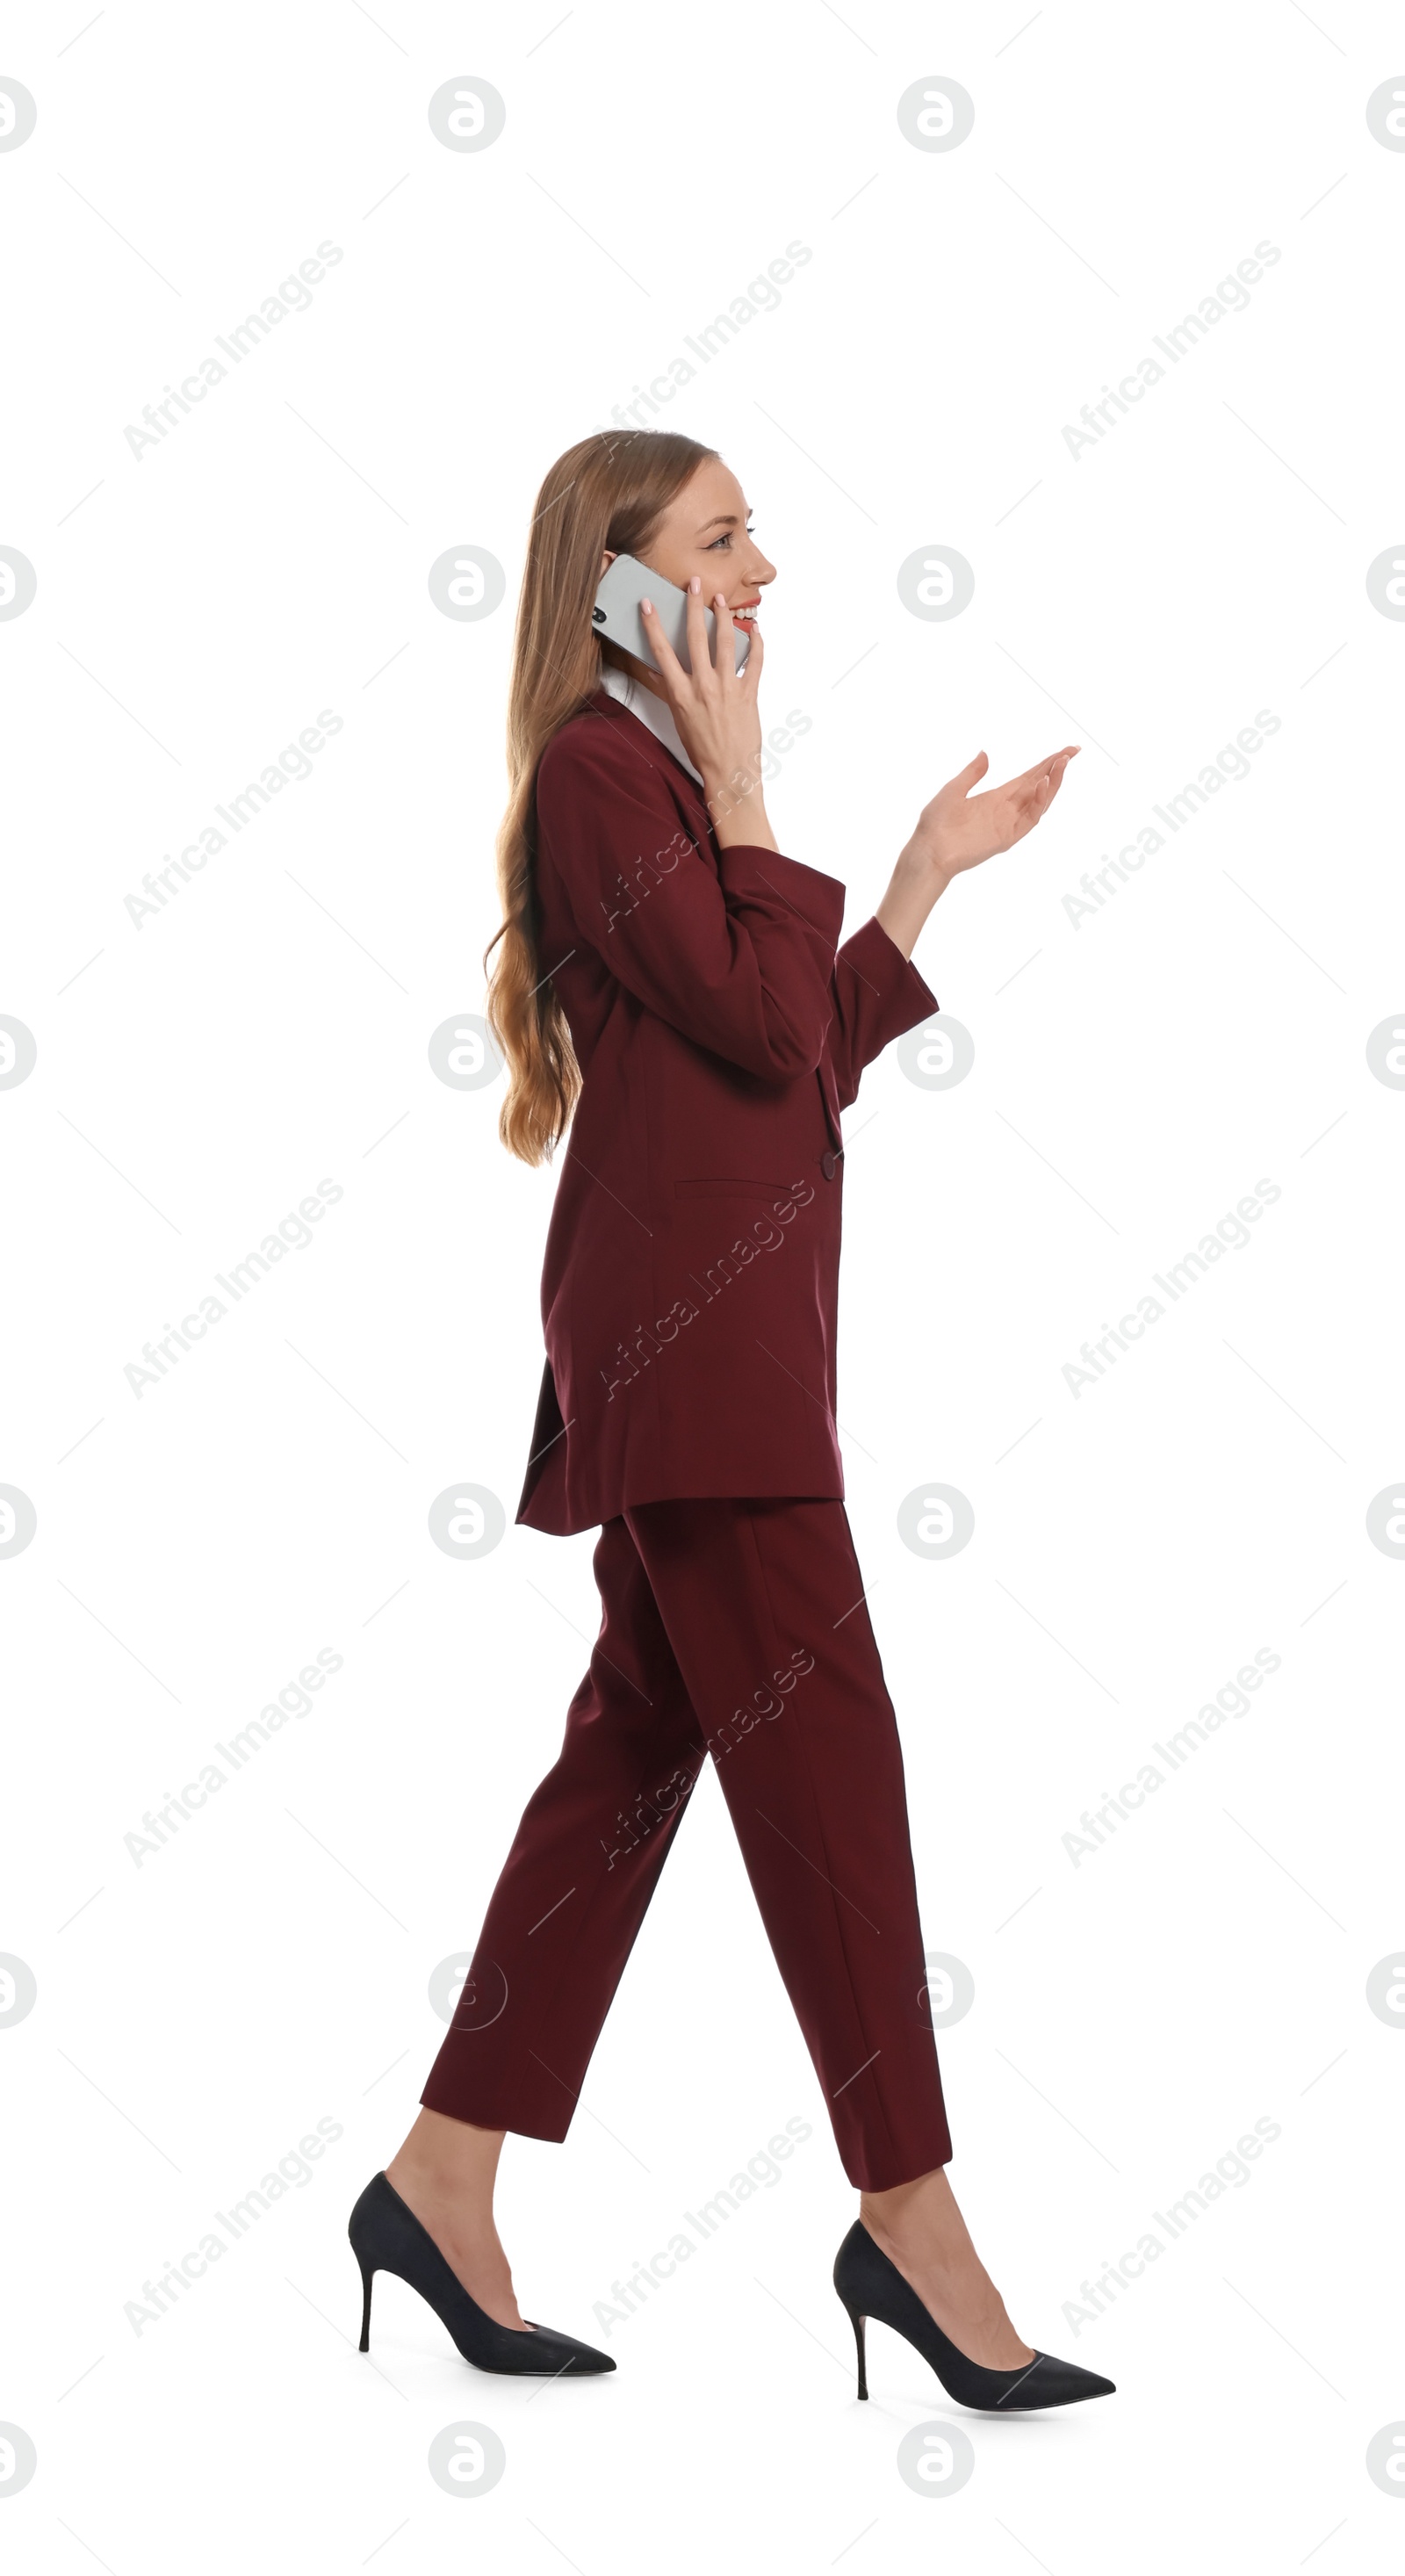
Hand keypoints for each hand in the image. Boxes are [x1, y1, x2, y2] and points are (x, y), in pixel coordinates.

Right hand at [639, 580, 775, 849]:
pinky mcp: (750, 693)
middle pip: (696, 637)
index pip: (662, 652)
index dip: (653, 625)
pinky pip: (756, 661)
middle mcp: (704, 686)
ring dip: (724, 616)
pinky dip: (758, 642)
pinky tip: (756, 628)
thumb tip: (658, 672)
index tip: (648, 604)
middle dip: (694, 606)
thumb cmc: (702, 751)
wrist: (730, 773)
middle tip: (695, 584)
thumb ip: (670, 692)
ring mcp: (728, 688)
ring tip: (721, 599)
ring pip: (726, 642)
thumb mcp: (679, 721)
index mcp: (681, 693)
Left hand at [907, 744, 1079, 883]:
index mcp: (996, 798)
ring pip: (1039, 801)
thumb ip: (973, 773)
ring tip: (1063, 763)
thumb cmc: (935, 823)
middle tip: (1073, 751)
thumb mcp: (954, 789)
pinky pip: (1029, 819)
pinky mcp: (1007, 838)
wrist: (928, 850)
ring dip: (1052, 782)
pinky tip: (1043, 785)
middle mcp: (1006, 810)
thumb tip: (985, 753)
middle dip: (1056, 769)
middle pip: (1038, 786)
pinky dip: (1038, 802)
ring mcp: (1008, 824)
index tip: (1065, 751)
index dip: (1046, 764)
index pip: (1028, 777)